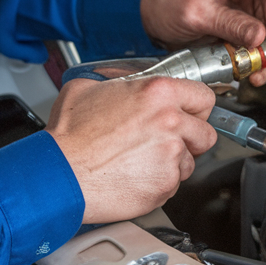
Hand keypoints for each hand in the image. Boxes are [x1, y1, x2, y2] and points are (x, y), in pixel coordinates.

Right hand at [46, 76, 215, 223]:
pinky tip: (134, 176)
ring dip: (172, 164)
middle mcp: (170, 123)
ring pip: (189, 163)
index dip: (196, 108)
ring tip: (141, 161)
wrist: (59, 175)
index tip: (191, 115)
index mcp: (158, 93)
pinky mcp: (164, 185)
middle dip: (191, 139)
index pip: (204, 97)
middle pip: (206, 134)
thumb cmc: (69, 136)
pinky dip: (157, 184)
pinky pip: (172, 185)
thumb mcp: (88, 87)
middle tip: (169, 142)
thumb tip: (129, 79)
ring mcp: (170, 156)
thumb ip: (120, 80)